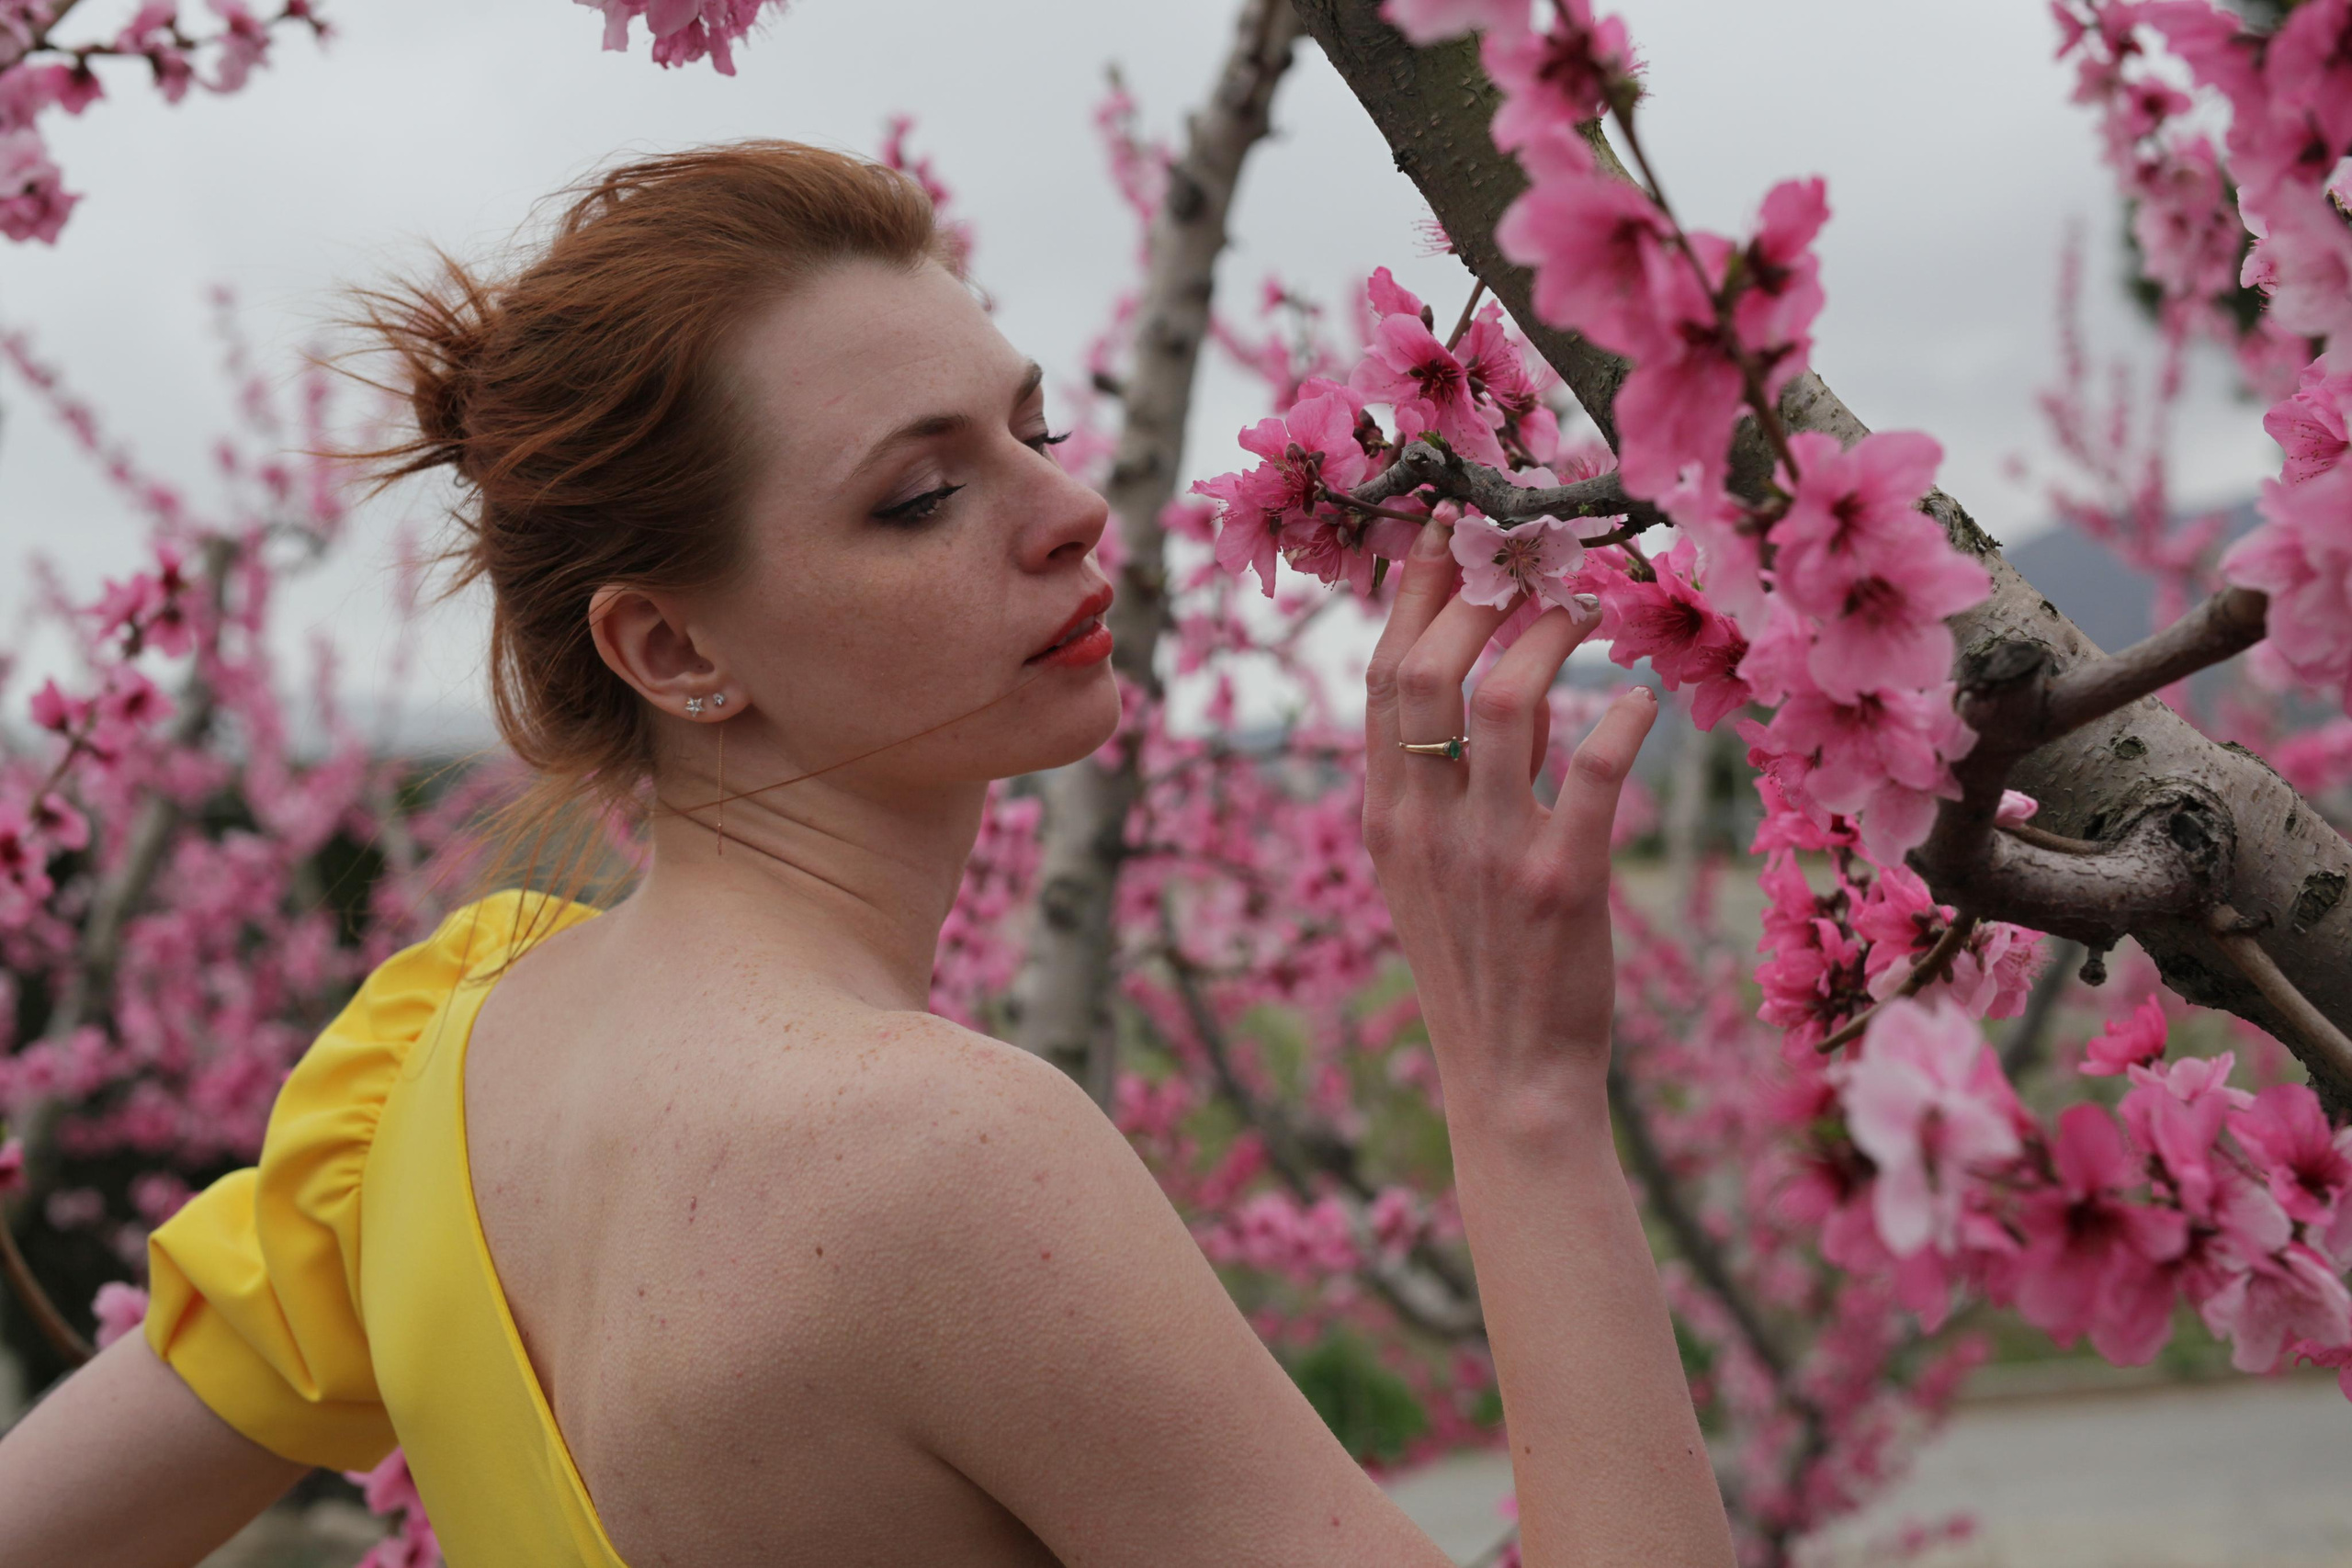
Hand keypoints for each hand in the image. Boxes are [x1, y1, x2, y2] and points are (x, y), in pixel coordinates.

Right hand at [1361, 518, 1657, 1121]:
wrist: (1512, 1081)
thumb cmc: (1480, 971)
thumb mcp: (1430, 874)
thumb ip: (1446, 784)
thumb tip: (1497, 685)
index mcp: (1387, 815)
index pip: (1382, 677)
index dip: (1416, 594)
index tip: (1449, 534)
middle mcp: (1425, 823)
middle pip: (1425, 669)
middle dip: (1475, 593)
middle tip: (1525, 557)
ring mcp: (1490, 850)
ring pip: (1504, 701)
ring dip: (1549, 640)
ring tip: (1585, 612)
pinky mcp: (1562, 879)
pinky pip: (1594, 770)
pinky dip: (1622, 721)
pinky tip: (1642, 704)